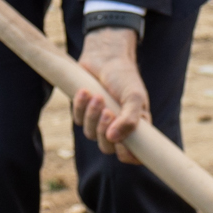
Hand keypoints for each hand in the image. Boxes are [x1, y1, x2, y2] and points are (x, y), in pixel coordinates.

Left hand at [73, 27, 148, 160]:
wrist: (106, 56)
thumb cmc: (124, 76)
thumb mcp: (133, 96)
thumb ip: (130, 119)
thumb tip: (114, 139)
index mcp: (135, 128)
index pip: (132, 155)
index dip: (127, 155)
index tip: (123, 143)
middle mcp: (117, 129)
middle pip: (107, 147)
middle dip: (104, 131)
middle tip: (107, 112)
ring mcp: (98, 122)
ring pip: (90, 134)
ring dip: (92, 115)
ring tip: (97, 96)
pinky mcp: (83, 113)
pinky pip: (77, 120)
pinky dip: (80, 106)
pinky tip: (85, 91)